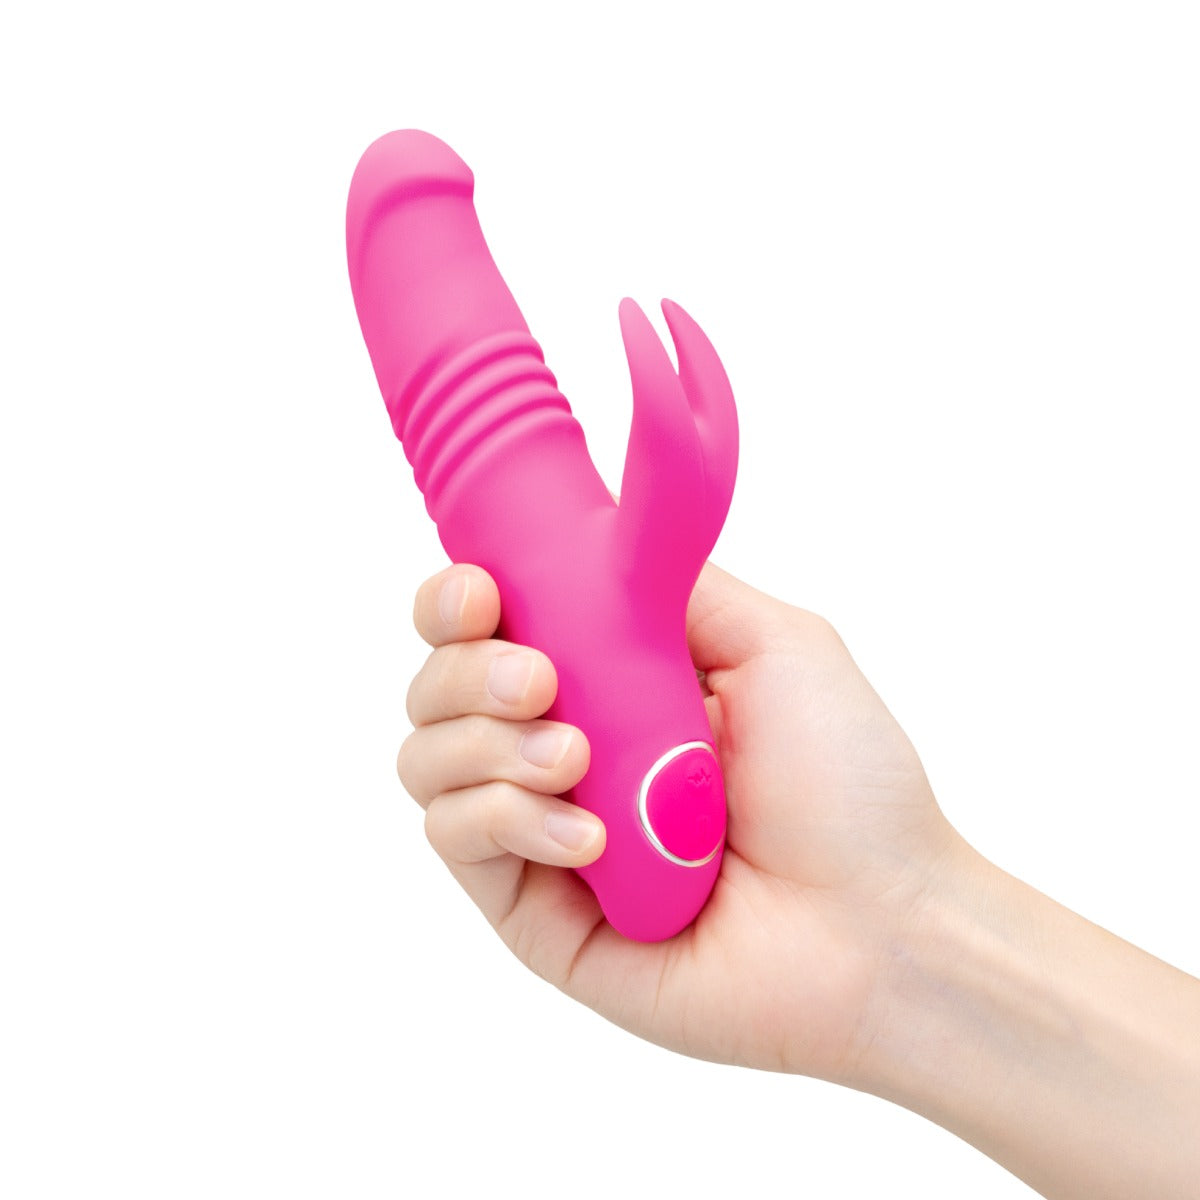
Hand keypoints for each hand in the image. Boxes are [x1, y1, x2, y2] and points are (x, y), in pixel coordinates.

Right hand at [398, 559, 960, 1081]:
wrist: (880, 925)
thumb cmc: (849, 786)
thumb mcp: (776, 644)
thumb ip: (675, 586)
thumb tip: (593, 540)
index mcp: (612, 683)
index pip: (489, 626)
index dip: (459, 600)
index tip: (481, 593)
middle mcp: (564, 750)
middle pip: (438, 688)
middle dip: (467, 669)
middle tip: (541, 681)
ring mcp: (542, 832)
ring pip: (427, 761)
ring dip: (484, 744)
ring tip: (575, 760)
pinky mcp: (534, 912)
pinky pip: (460, 843)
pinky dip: (508, 820)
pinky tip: (589, 838)